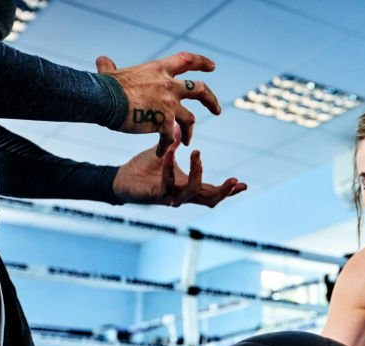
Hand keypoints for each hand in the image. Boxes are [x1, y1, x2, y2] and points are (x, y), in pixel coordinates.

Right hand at [96, 52, 220, 154]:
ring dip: (189, 131)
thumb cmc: (104, 86)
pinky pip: (170, 138)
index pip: (186, 61)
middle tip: (217, 110)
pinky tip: (160, 153)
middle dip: (211, 100)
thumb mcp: (111, 74)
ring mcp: (169, 105)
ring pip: (190, 120)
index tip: (213, 67)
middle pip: (200, 90)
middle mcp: (169, 86)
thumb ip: (110, 68)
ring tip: (188, 140)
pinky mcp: (164, 123)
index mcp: (159, 70)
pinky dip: (165, 146)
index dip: (201, 63)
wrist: (104, 100)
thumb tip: (102, 60)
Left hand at [113, 132, 245, 207]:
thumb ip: (175, 143)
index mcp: (188, 186)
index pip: (212, 191)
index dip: (229, 190)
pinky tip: (171, 151)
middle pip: (210, 199)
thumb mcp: (165, 154)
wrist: (120, 179)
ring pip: (193, 192)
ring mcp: (171, 196)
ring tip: (197, 154)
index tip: (244, 184)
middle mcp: (183, 195)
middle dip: (224, 191)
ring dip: (197, 172)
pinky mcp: (157, 194)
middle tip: (234, 180)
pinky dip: (171, 165)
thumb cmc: (143, 169)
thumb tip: (182, 127)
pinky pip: (168, 182)